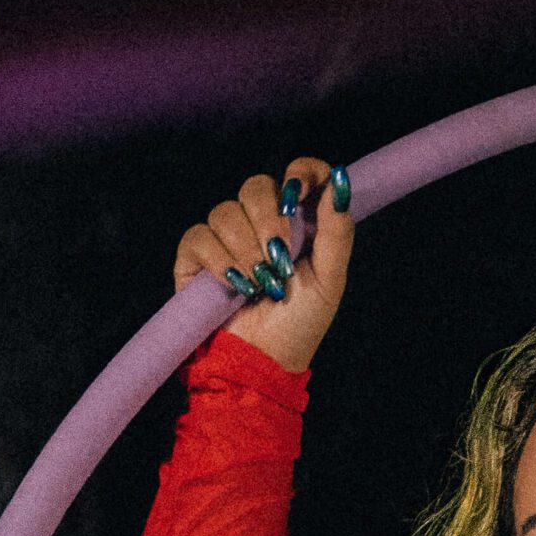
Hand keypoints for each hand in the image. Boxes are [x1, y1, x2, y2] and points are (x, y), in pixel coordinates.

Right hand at [173, 157, 354, 372]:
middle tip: (279, 258)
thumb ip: (337, 231)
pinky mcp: (195, 257)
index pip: (297, 175)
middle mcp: (259, 224)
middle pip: (256, 186)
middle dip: (268, 220)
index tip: (298, 195)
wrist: (262, 362)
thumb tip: (340, 180)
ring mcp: (225, 238)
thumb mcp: (330, 280)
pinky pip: (199, 236)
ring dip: (246, 250)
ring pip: (225, 211)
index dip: (299, 173)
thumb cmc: (298, 325)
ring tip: (260, 285)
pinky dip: (219, 261)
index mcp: (295, 224)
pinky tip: (236, 286)